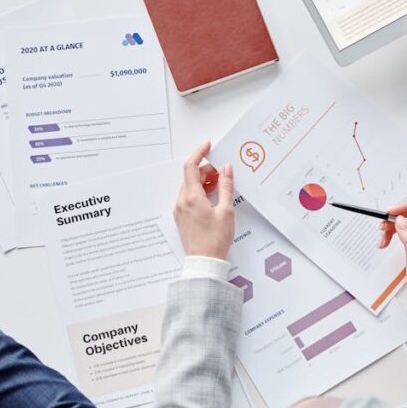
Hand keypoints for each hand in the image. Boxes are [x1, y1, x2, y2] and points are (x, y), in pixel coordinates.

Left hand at [174, 141, 234, 259]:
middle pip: (191, 177)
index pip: (191, 167)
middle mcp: (182, 201)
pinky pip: (189, 198)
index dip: (199, 153)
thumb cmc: (215, 239)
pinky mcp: (181, 217)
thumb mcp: (226, 210)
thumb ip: (225, 186)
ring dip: (203, 181)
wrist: (205, 262)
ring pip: (190, 187)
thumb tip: (226, 169)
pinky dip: (200, 192)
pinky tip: (212, 197)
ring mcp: (179, 210)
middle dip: (206, 170)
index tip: (208, 145)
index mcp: (191, 197)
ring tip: (220, 184)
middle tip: (223, 172)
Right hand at [378, 200, 406, 297]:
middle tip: (382, 226)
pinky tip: (383, 242)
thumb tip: (401, 221)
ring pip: (402, 221)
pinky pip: (398, 231)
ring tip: (381, 239)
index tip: (390, 212)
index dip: (406, 206)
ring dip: (389, 227)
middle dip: (394, 217)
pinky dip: (389, 234)